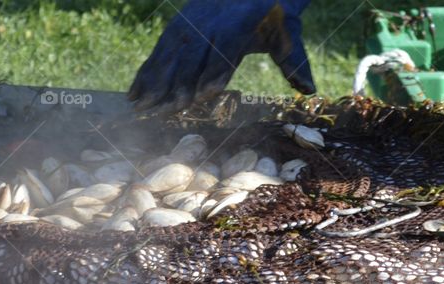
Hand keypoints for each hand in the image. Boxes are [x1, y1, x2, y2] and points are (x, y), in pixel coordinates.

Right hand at [129, 0, 313, 111]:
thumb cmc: (274, 10)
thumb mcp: (288, 32)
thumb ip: (294, 61)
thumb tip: (308, 89)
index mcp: (238, 24)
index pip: (223, 53)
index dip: (210, 74)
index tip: (200, 97)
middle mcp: (210, 24)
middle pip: (191, 58)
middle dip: (176, 86)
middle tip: (163, 113)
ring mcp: (191, 24)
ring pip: (169, 55)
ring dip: (153, 82)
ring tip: (140, 107)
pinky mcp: (178, 26)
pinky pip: (159, 51)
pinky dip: (145, 72)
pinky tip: (134, 93)